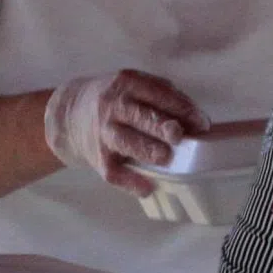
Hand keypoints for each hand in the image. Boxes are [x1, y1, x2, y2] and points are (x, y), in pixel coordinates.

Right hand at [42, 70, 204, 195]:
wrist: (69, 116)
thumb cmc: (114, 101)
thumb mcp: (133, 86)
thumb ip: (162, 97)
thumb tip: (195, 120)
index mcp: (127, 84)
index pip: (158, 93)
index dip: (182, 108)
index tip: (202, 123)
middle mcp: (113, 106)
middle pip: (140, 116)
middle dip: (160, 126)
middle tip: (178, 135)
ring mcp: (104, 133)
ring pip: (127, 142)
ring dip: (147, 150)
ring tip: (165, 158)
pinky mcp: (98, 157)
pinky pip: (115, 172)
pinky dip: (130, 182)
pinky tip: (147, 188)